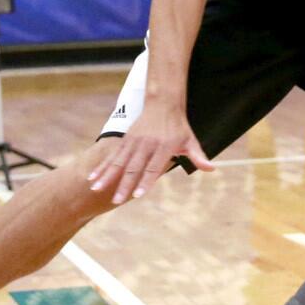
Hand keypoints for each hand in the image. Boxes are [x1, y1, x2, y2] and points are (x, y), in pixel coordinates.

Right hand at [87, 107, 213, 203]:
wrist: (163, 103)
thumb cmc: (179, 126)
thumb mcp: (190, 140)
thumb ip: (198, 156)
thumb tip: (211, 168)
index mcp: (163, 147)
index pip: (153, 167)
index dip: (145, 181)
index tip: (138, 195)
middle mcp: (146, 145)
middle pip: (133, 167)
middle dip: (124, 184)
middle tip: (117, 201)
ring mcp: (134, 142)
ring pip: (118, 161)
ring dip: (107, 176)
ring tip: (95, 189)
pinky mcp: (126, 140)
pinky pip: (112, 156)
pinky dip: (102, 167)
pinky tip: (92, 177)